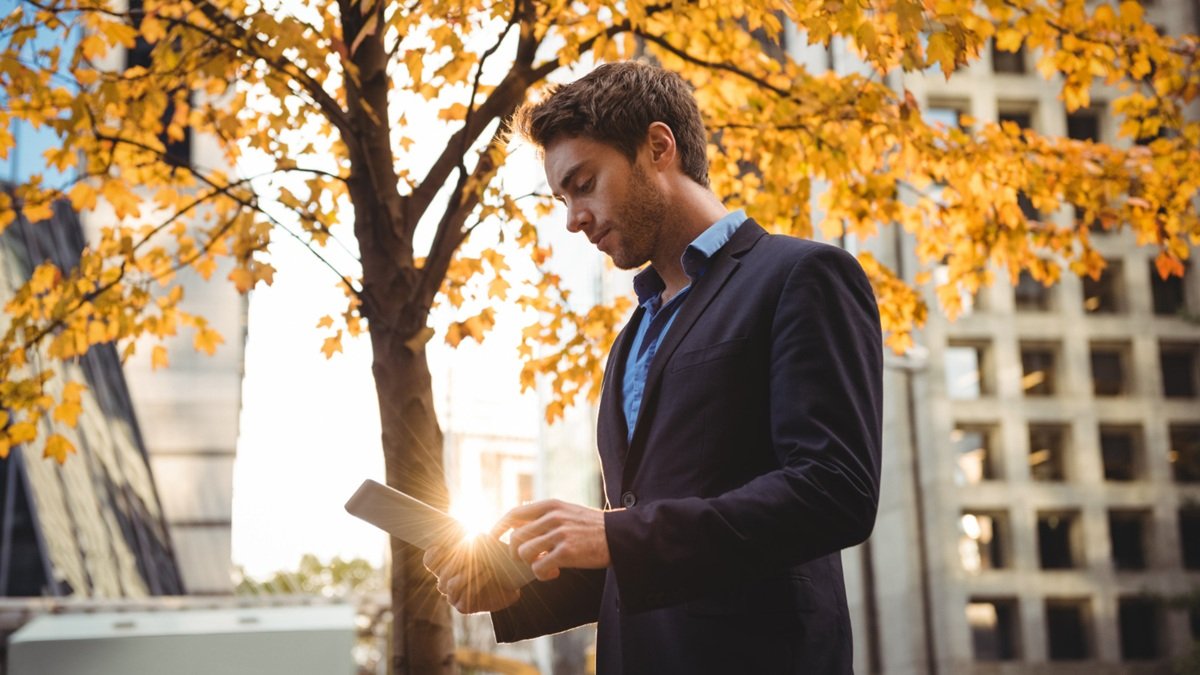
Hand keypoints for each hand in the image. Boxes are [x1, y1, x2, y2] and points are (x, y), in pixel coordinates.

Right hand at [424, 541, 520, 613]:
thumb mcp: (485, 546)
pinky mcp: (463, 606)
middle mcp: (445, 582)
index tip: (443, 546)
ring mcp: (452, 596)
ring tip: (484, 565)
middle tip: (474, 552)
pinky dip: (477, 583)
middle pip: (443, 572)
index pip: (430, 560)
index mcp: (444, 565)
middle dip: (459, 561)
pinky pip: (464, 597)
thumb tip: (470, 534)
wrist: (510, 581)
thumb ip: (472, 539)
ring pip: (451, 585)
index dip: (433, 554)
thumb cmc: (494, 560)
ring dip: (468, 573)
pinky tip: (488, 574)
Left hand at [492, 499, 610, 581]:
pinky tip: (554, 573)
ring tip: (545, 566)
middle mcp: (553, 517)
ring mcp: (560, 533)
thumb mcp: (568, 511)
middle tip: (526, 560)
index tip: (493, 538)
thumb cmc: (593, 527)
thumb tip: (519, 524)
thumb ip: (546, 515)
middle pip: (516, 537)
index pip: (514, 513)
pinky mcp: (567, 552)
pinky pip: (539, 567)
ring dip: (530, 564)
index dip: (499, 527)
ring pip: (524, 552)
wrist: (621, 536)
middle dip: (515, 553)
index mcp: (551, 505)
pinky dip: (542, 574)